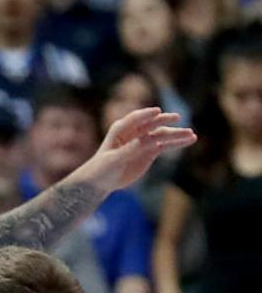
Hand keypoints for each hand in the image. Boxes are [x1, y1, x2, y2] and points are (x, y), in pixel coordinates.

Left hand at [79, 107, 195, 192]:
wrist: (101, 181)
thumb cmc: (102, 168)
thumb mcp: (115, 159)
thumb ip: (131, 149)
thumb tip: (149, 140)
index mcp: (120, 129)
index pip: (135, 119)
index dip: (146, 115)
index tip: (158, 111)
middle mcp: (133, 132)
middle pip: (152, 124)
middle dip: (164, 121)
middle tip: (177, 118)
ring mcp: (143, 141)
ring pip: (162, 135)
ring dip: (175, 134)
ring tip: (191, 134)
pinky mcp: (150, 151)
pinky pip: (165, 145)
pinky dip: (177, 143)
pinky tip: (190, 140)